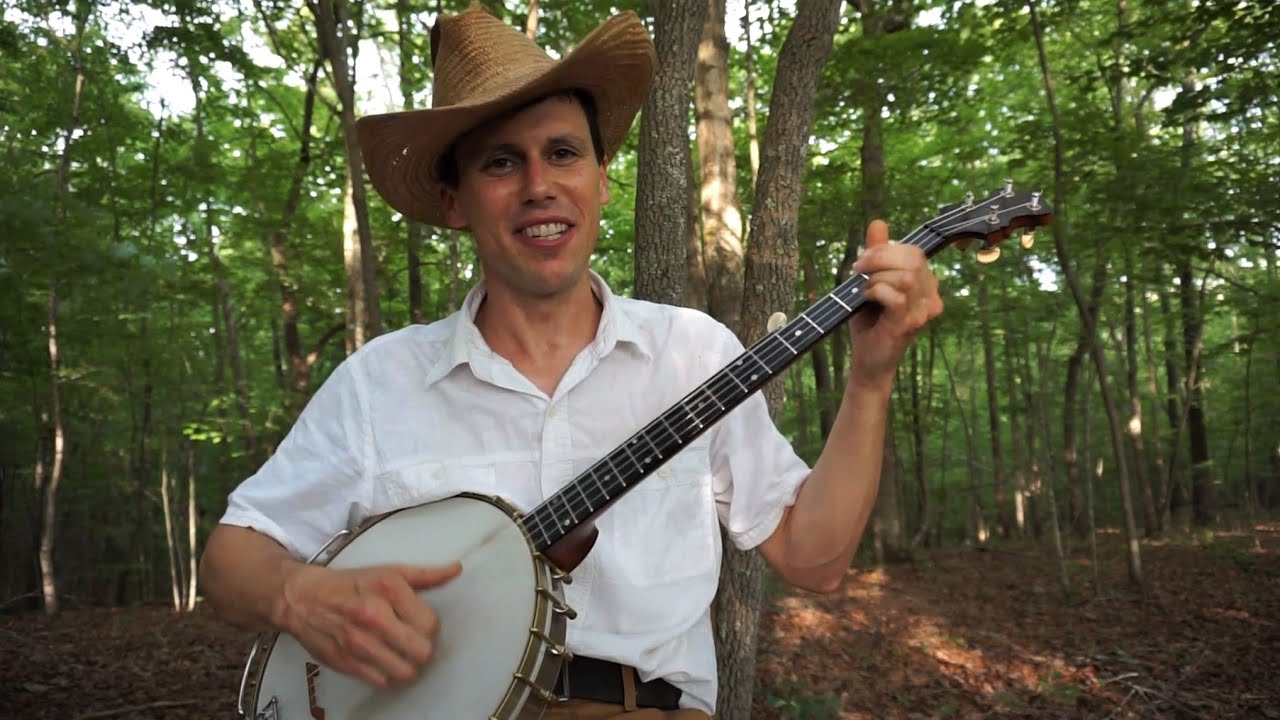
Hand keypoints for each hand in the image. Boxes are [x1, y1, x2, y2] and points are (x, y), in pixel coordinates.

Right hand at [275, 561, 462, 688]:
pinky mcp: (345, 661)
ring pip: (404, 672)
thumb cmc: (348, 584)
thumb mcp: (388, 571)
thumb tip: (455, 570)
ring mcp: (358, 642)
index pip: (430, 624)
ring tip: (402, 654)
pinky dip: (387, 674)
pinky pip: (381, 681)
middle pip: (421, 652)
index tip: (422, 625)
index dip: (430, 627)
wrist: (301, 597)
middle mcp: (374, 616)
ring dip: (408, 666)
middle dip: (423, 649)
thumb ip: (426, 575)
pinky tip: (384, 660)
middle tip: (415, 642)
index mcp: (388, 589)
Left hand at [848, 219, 942, 387]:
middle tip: (857, 270)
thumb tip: (878, 223)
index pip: (915, 253)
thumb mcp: (871, 282)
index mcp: (927, 285)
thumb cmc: (871, 322)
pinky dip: (876, 290)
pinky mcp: (908, 324)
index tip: (863, 260)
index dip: (887, 250)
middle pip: (914, 260)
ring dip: (876, 276)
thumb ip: (877, 254)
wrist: (869, 360)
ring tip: (862, 287)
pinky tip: (865, 297)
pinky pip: (897, 295)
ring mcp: (923, 312)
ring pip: (906, 276)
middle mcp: (931, 298)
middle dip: (879, 259)